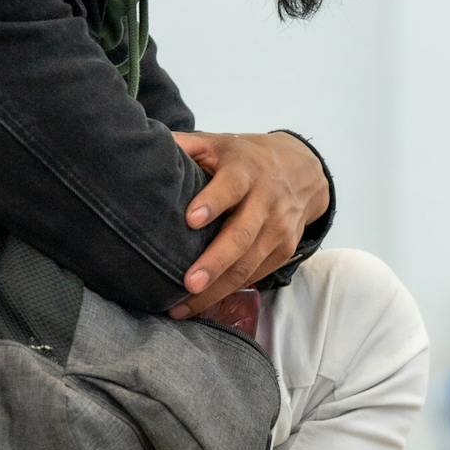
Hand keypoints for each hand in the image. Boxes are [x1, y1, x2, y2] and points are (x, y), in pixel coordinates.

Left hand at [168, 130, 328, 319]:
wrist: (302, 171)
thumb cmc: (246, 159)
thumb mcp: (220, 143)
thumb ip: (187, 144)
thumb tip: (147, 142)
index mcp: (246, 171)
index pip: (231, 186)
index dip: (212, 202)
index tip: (190, 220)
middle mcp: (266, 201)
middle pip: (241, 236)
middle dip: (214, 262)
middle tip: (188, 283)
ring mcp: (278, 229)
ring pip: (248, 264)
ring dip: (217, 289)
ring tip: (184, 307)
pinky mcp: (283, 250)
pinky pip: (255, 276)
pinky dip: (229, 292)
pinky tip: (202, 305)